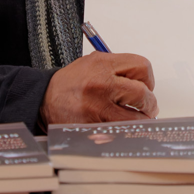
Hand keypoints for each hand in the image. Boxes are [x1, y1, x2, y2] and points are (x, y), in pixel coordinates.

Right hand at [39, 52, 158, 125]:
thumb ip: (118, 68)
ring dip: (141, 120)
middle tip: (147, 106)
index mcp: (103, 64)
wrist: (44, 98)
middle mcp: (102, 84)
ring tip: (138, 118)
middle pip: (143, 93)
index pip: (142, 67)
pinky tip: (122, 127)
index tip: (145, 85)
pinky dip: (125, 130)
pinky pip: (120, 130)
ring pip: (135, 117)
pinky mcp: (93, 126)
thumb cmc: (70, 82)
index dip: (148, 78)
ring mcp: (98, 107)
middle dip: (149, 103)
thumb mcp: (93, 63)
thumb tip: (143, 82)